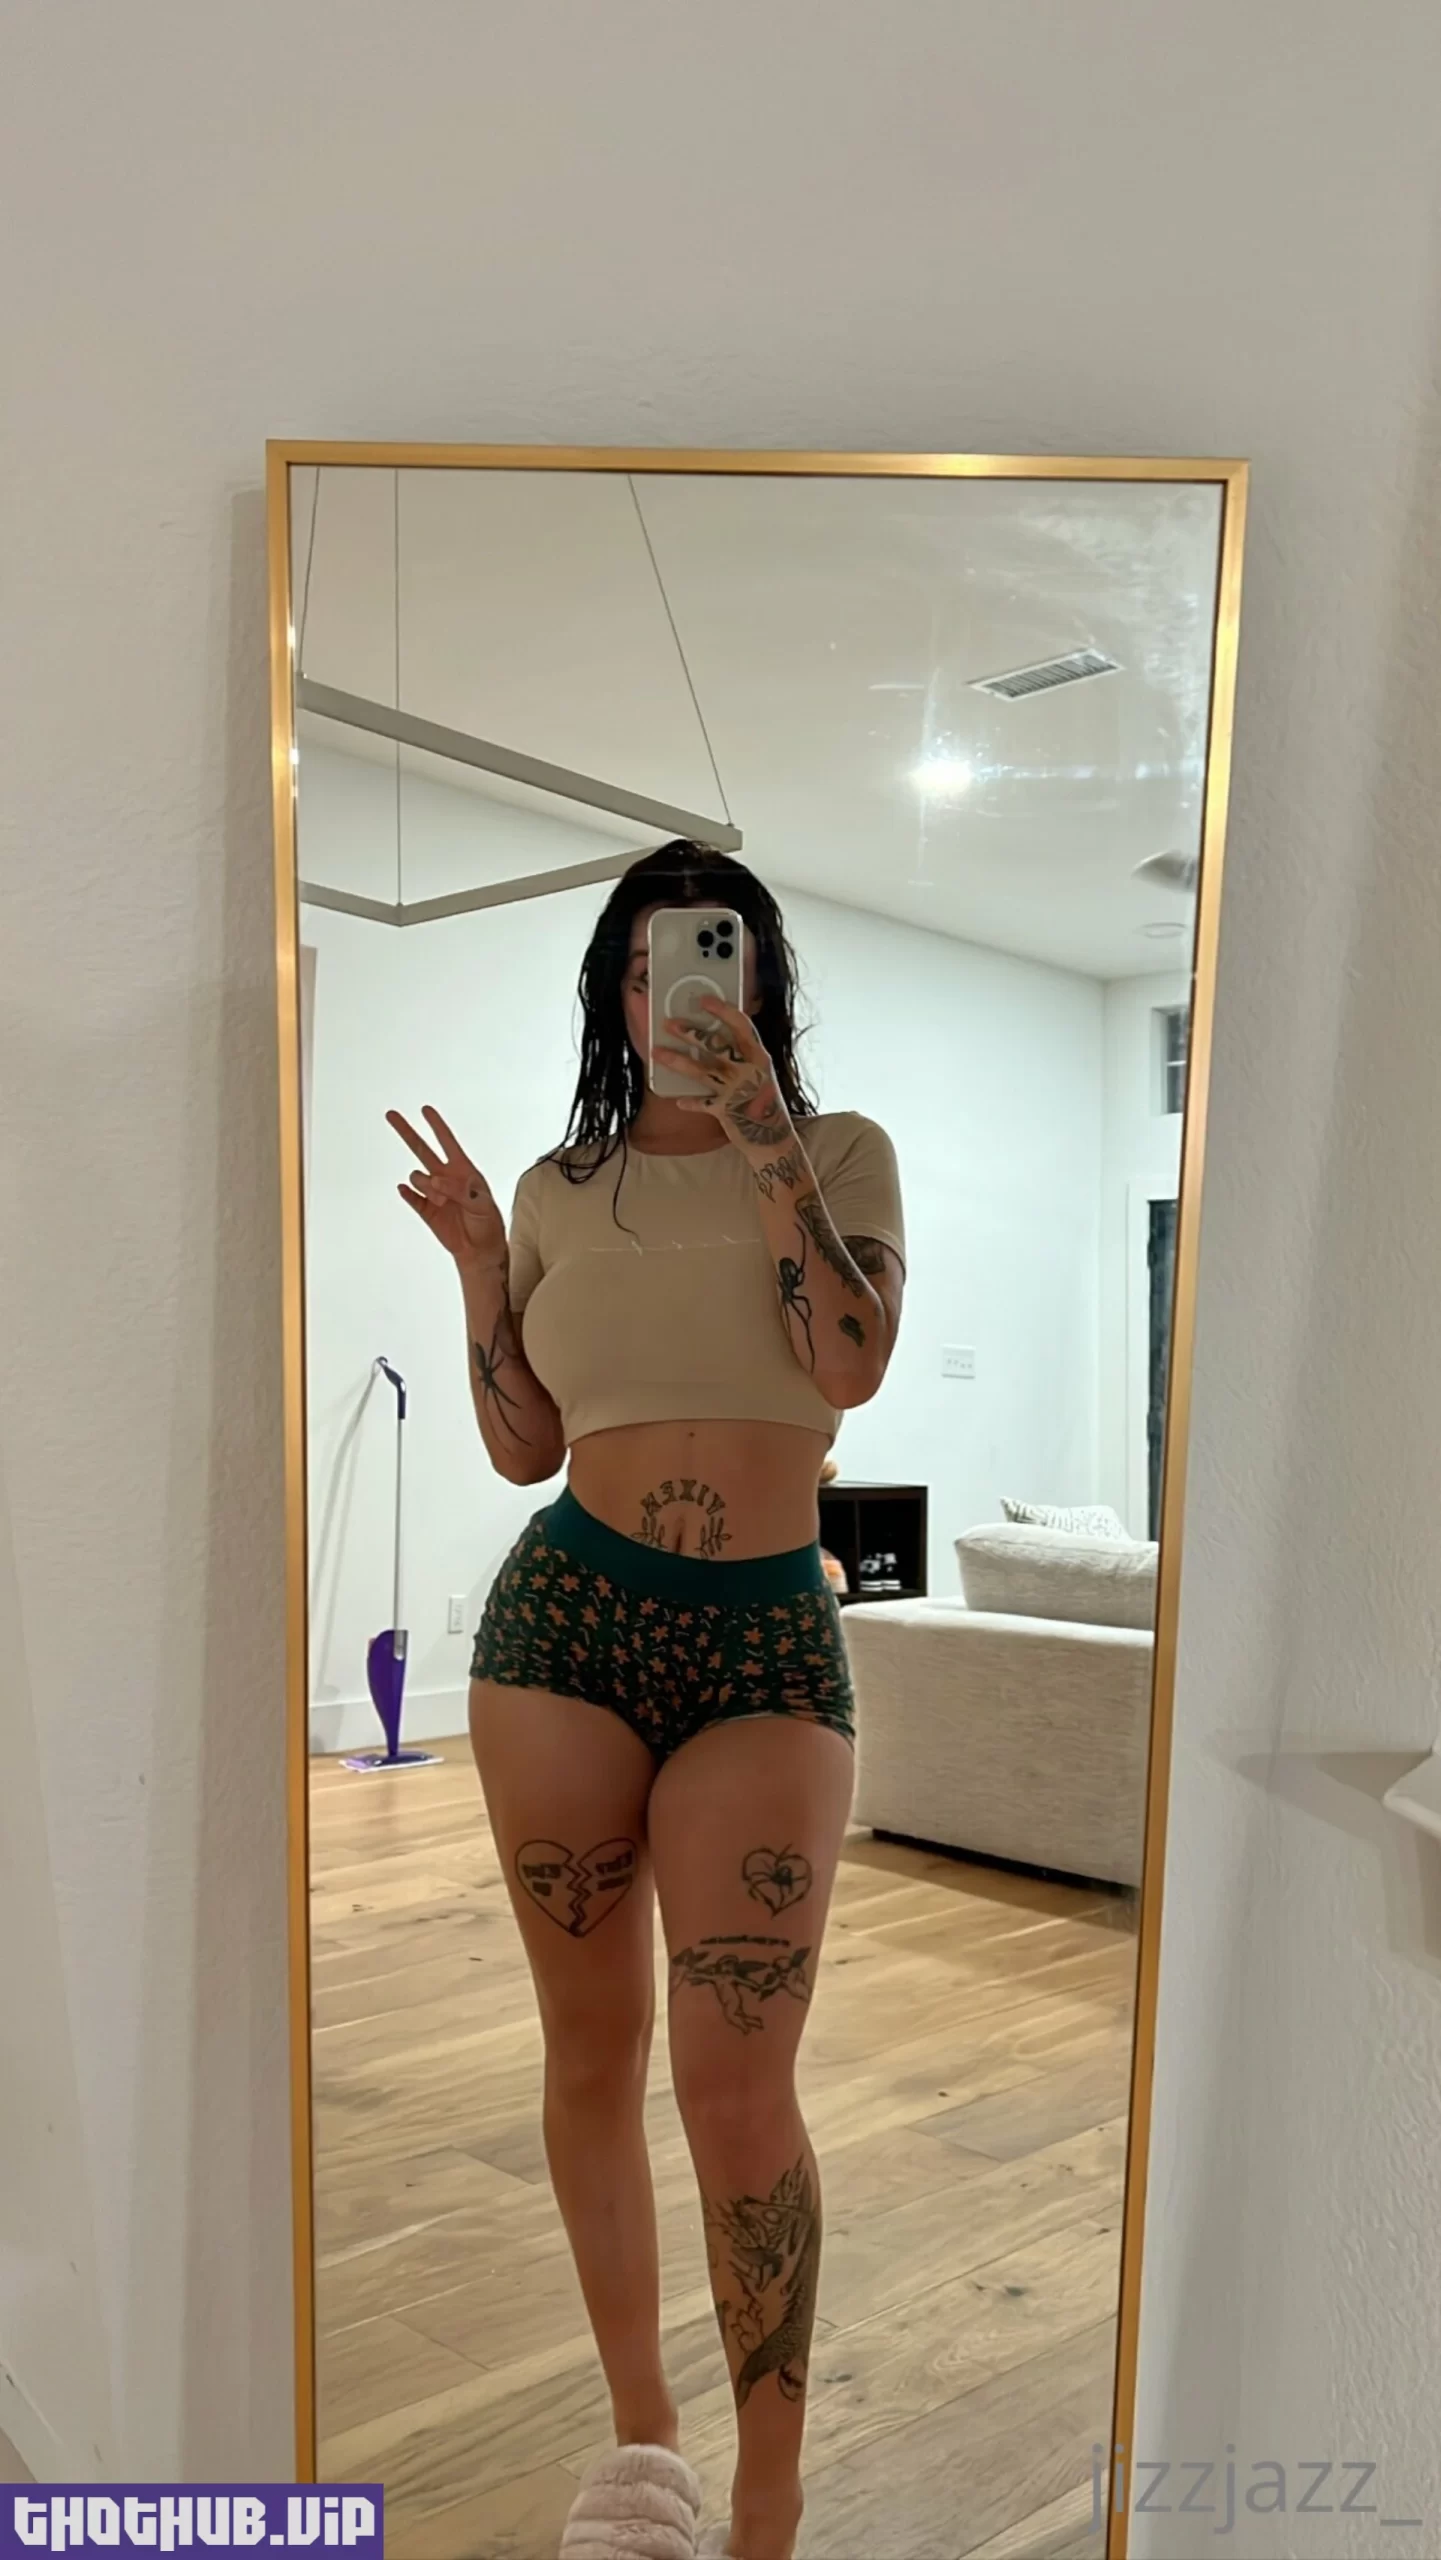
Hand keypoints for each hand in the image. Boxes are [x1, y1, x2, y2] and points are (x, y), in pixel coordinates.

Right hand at [386, 1105, 507, 1268]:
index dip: (437, 1125)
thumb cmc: (486, 1222)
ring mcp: (433, 1193)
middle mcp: (445, 1177)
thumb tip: (435, 1179)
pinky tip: (406, 1191)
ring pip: (418, 1177)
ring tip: (442, 1200)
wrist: (479, 1249)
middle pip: (422, 1149)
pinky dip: (409, 1194)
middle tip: (392, 1115)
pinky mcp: (424, 1209)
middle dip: (407, 1132)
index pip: (447, 1142)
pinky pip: (412, 1197)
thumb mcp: (481, 1202)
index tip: (426, 1109)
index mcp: (462, 1170)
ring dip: (427, 1186)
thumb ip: (459, 1188)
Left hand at [654, 999, 794, 1155]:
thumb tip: (716, 1034)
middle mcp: (749, 1069)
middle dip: (690, 1033)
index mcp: (760, 1055)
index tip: (703, 1000)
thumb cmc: (763, 1098)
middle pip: (716, 1045)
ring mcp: (737, 1089)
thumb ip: (743, 1053)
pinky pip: (703, 1103)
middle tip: (669, 1023)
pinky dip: (691, 1102)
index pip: (742, 1026)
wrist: (773, 1136)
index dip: (722, 1011)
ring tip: (657, 1053)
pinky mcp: (726, 1109)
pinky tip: (679, 1100)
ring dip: (677, 1061)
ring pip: (702, 1071)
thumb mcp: (760, 1070)